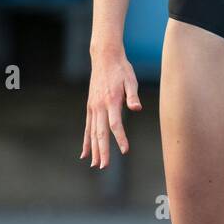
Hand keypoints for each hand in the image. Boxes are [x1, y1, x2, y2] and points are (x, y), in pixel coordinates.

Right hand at [81, 50, 141, 167]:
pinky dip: (86, 141)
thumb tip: (137, 108)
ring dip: (93, 150)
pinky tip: (85, 154)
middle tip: (104, 166)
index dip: (120, 138)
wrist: (104, 57)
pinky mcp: (90, 107)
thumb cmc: (121, 69)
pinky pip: (87, 127)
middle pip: (100, 132)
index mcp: (111, 101)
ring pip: (92, 132)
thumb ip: (133, 96)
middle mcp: (99, 106)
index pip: (115, 124)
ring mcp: (93, 107)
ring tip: (95, 165)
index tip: (125, 151)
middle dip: (102, 151)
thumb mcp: (131, 80)